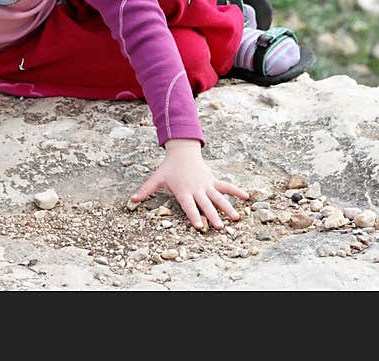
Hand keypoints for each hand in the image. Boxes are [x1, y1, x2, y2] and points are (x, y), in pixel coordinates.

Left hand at [130, 138, 248, 229]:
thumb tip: (131, 201)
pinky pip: (226, 186)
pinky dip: (236, 191)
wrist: (183, 151)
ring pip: (219, 197)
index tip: (199, 226)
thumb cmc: (169, 168)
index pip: (188, 205)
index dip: (193, 215)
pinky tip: (246, 197)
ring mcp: (206, 184)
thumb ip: (145, 190)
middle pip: (205, 204)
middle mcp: (196, 188)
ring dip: (227, 207)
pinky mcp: (213, 180)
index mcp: (183, 190)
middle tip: (219, 227)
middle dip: (212, 216)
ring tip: (236, 218)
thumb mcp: (156, 178)